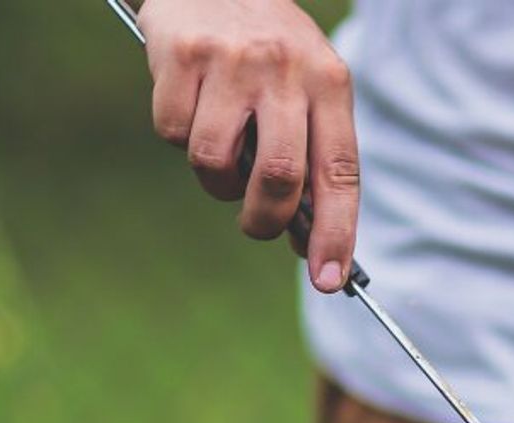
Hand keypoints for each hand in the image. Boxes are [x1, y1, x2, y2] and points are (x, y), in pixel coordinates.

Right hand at [138, 0, 357, 291]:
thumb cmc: (270, 51)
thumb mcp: (308, 89)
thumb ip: (312, 158)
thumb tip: (309, 244)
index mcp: (330, 83)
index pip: (340, 173)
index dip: (336, 233)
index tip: (328, 280)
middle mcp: (285, 69)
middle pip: (278, 178)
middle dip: (264, 220)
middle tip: (257, 224)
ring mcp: (232, 60)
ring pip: (216, 163)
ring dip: (215, 180)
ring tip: (222, 150)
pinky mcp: (181, 55)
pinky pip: (173, 133)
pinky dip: (178, 137)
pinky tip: (191, 105)